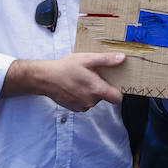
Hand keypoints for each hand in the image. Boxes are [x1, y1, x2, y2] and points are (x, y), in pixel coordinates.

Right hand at [5, 52, 125, 111]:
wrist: (45, 78)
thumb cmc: (65, 68)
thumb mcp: (87, 59)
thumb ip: (106, 60)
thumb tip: (122, 58)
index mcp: (96, 89)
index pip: (117, 98)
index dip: (118, 91)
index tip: (114, 83)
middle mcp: (90, 101)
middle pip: (105, 97)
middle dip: (101, 87)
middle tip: (92, 75)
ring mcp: (82, 106)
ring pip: (94, 99)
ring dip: (91, 91)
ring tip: (81, 80)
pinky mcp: (74, 108)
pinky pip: (85, 103)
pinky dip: (83, 96)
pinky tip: (75, 86)